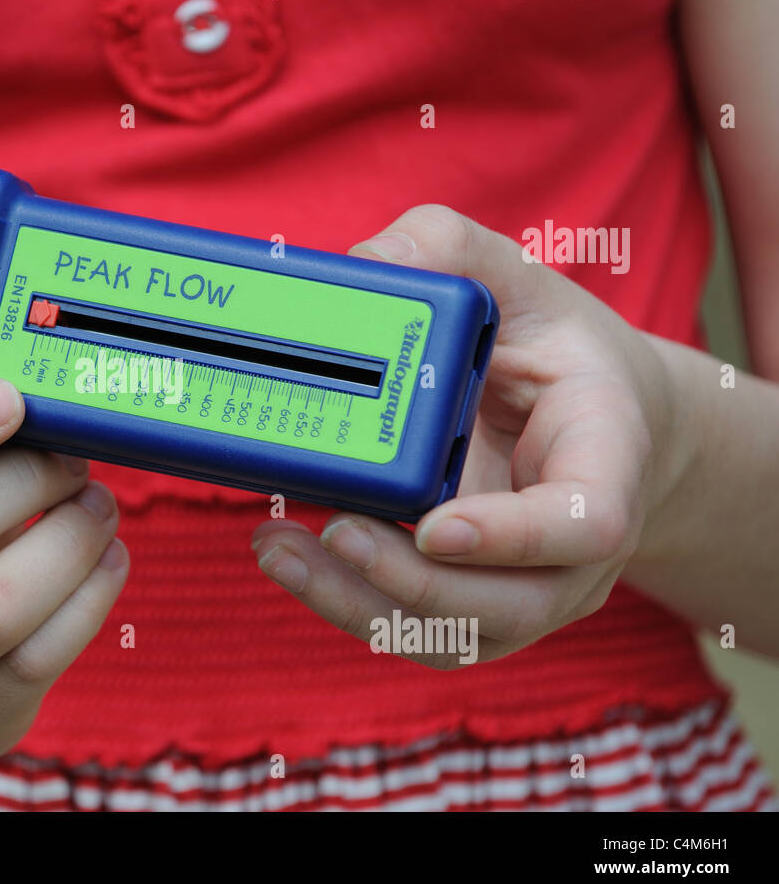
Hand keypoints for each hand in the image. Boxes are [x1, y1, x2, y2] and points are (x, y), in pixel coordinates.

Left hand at [251, 205, 687, 666]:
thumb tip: (364, 263)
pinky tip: (292, 560)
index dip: (513, 536)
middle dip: (410, 580)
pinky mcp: (477, 606)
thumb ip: (449, 249)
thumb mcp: (515, 278)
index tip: (434, 524)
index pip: (585, 522)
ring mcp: (530, 588)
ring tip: (279, 550)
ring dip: (360, 603)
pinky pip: (420, 633)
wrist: (594, 417)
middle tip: (331, 529)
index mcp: (605, 458)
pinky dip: (351, 605)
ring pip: (455, 635)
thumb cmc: (553, 349)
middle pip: (509, 604)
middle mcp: (576, 547)